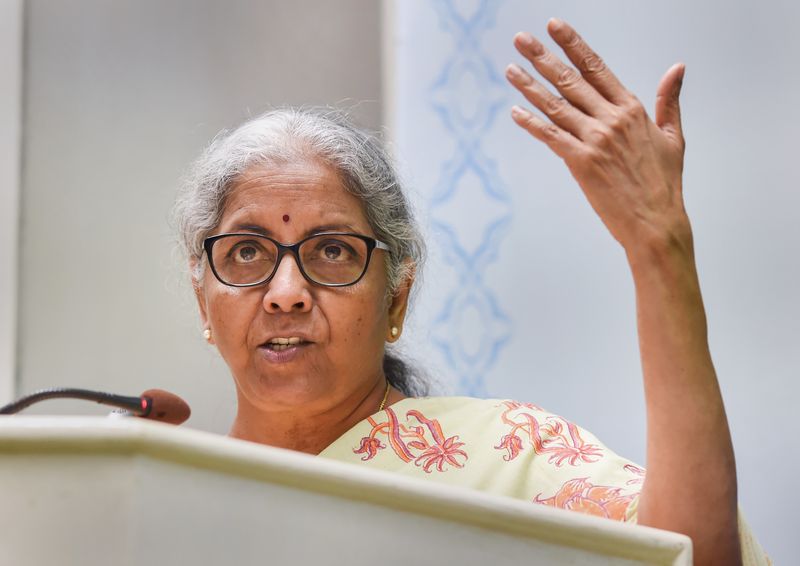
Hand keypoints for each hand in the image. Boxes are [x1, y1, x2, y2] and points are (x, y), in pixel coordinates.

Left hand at [506, 19, 689, 257]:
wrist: (656, 222)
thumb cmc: (664, 184)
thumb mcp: (672, 137)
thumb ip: (670, 100)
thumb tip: (677, 68)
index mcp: (632, 109)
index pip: (596, 67)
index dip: (573, 45)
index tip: (555, 27)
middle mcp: (611, 119)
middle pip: (570, 80)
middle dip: (542, 57)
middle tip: (521, 39)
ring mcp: (595, 140)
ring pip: (555, 106)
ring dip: (529, 86)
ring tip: (510, 68)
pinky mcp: (581, 162)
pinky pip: (550, 137)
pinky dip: (532, 123)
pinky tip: (515, 111)